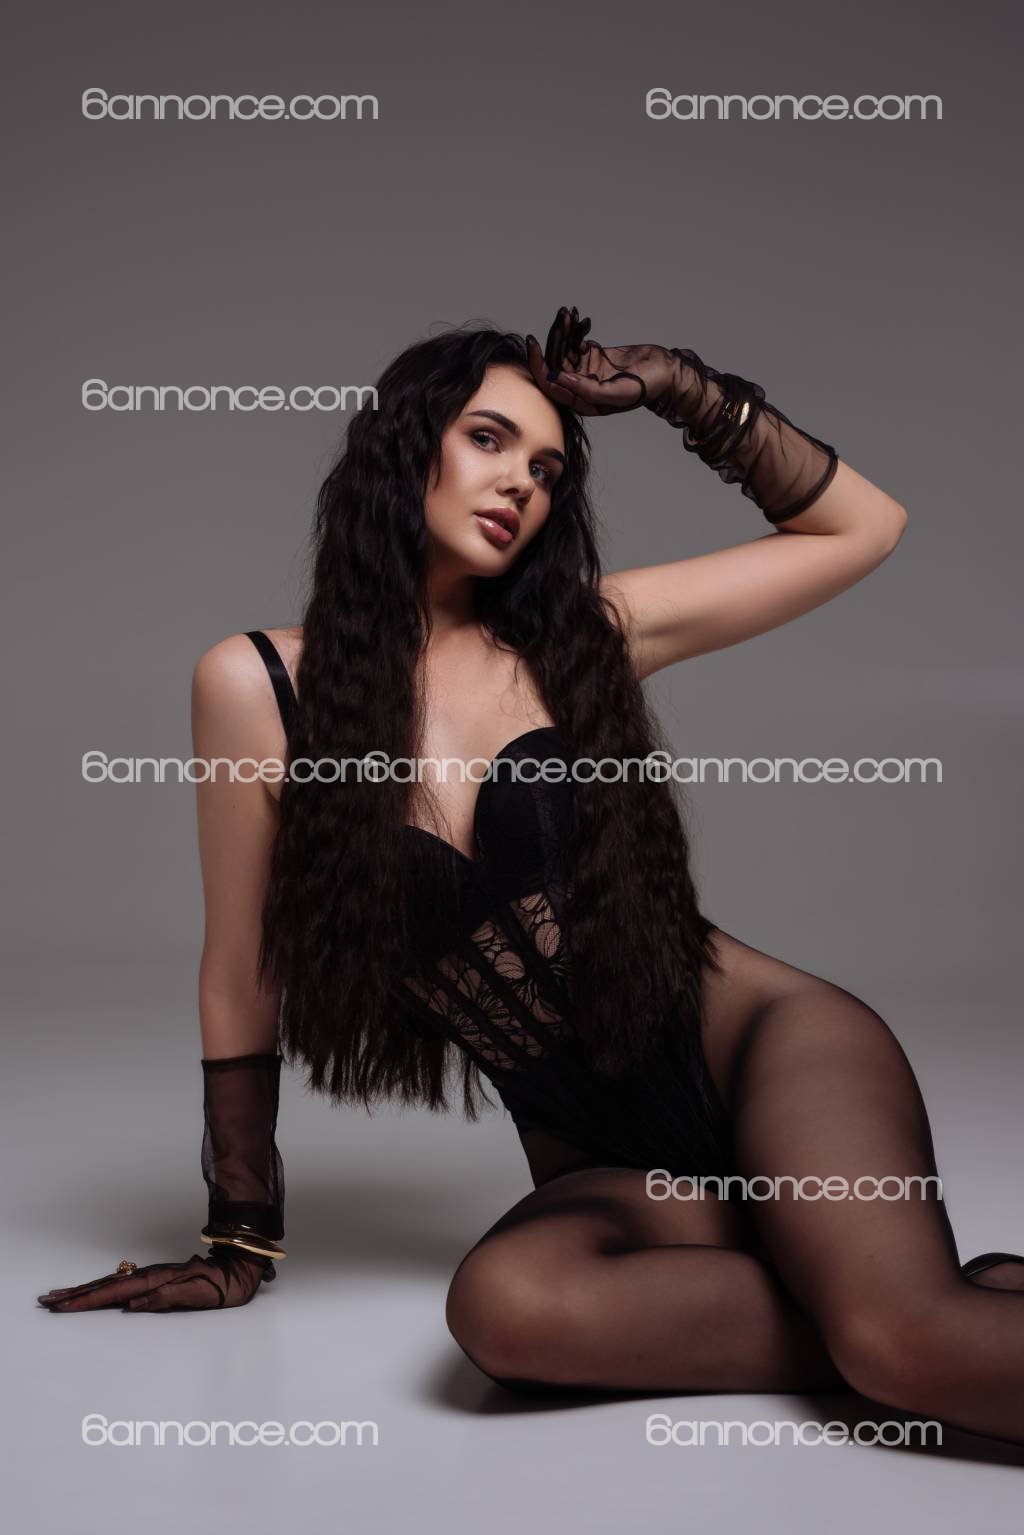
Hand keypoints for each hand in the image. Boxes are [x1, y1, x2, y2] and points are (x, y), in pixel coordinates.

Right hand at [36, 1248, 270, 1311]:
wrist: (238, 1268)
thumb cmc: (221, 1287)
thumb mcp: (197, 1296)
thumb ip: (165, 1299)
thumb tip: (133, 1305)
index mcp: (157, 1281)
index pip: (115, 1293)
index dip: (87, 1301)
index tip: (63, 1306)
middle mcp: (150, 1275)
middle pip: (106, 1286)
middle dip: (76, 1294)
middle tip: (49, 1300)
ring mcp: (151, 1275)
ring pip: (111, 1283)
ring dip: (85, 1290)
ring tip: (61, 1295)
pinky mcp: (155, 1278)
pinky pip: (121, 1283)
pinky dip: (102, 1287)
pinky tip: (94, 1291)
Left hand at [526, 305, 688, 418]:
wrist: (666, 372)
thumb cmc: (646, 387)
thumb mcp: (617, 391)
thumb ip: (586, 389)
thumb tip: (556, 378)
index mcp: (582, 402)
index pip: (551, 385)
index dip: (538, 366)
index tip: (533, 344)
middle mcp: (579, 388)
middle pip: (556, 363)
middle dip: (554, 340)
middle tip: (559, 319)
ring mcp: (586, 371)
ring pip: (564, 351)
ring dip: (564, 331)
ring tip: (566, 313)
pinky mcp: (594, 356)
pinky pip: (576, 342)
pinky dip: (575, 329)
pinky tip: (577, 316)